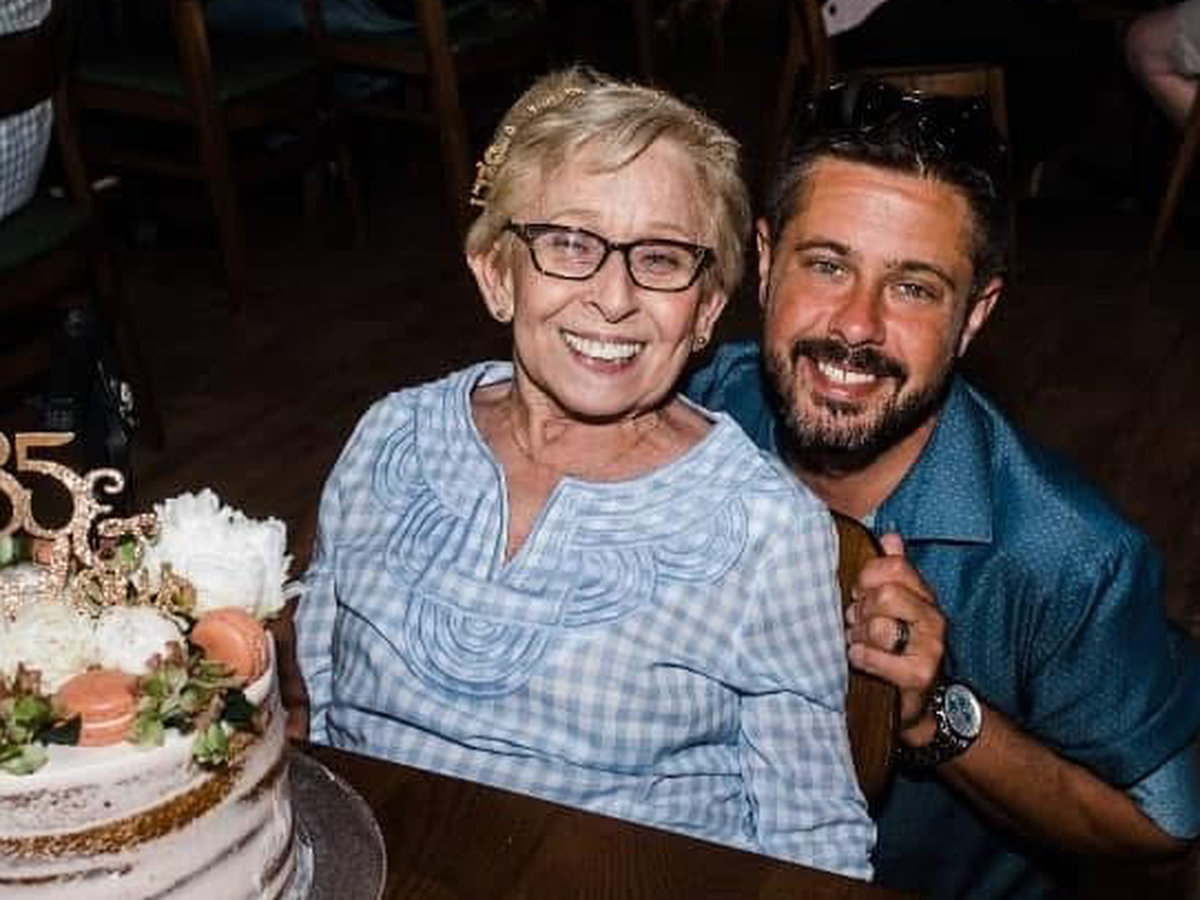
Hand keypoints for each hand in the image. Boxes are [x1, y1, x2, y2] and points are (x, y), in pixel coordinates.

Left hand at [844, 532, 944, 746]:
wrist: (921, 703)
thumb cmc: (900, 649)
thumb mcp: (898, 607)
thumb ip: (893, 571)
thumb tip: (890, 536)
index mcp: (925, 596)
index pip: (894, 566)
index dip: (867, 577)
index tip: (859, 593)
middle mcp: (933, 618)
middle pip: (884, 595)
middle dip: (861, 610)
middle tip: (857, 624)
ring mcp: (930, 647)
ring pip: (878, 626)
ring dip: (858, 636)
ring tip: (860, 643)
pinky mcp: (919, 675)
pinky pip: (875, 657)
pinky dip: (861, 657)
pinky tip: (861, 660)